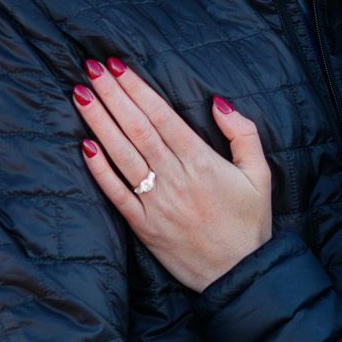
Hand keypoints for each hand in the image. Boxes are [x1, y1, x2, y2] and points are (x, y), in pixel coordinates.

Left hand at [73, 58, 272, 291]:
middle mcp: (175, 179)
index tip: (118, 66)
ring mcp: (156, 203)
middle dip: (112, 95)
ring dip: (99, 123)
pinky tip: (85, 146)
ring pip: (122, 155)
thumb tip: (218, 102)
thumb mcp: (260, 174)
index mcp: (202, 162)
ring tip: (81, 95)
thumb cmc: (251, 223)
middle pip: (137, 128)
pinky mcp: (143, 227)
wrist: (239, 275)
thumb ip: (243, 134)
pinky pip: (116, 194)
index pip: (162, 116)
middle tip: (92, 68)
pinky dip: (99, 170)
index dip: (138, 89)